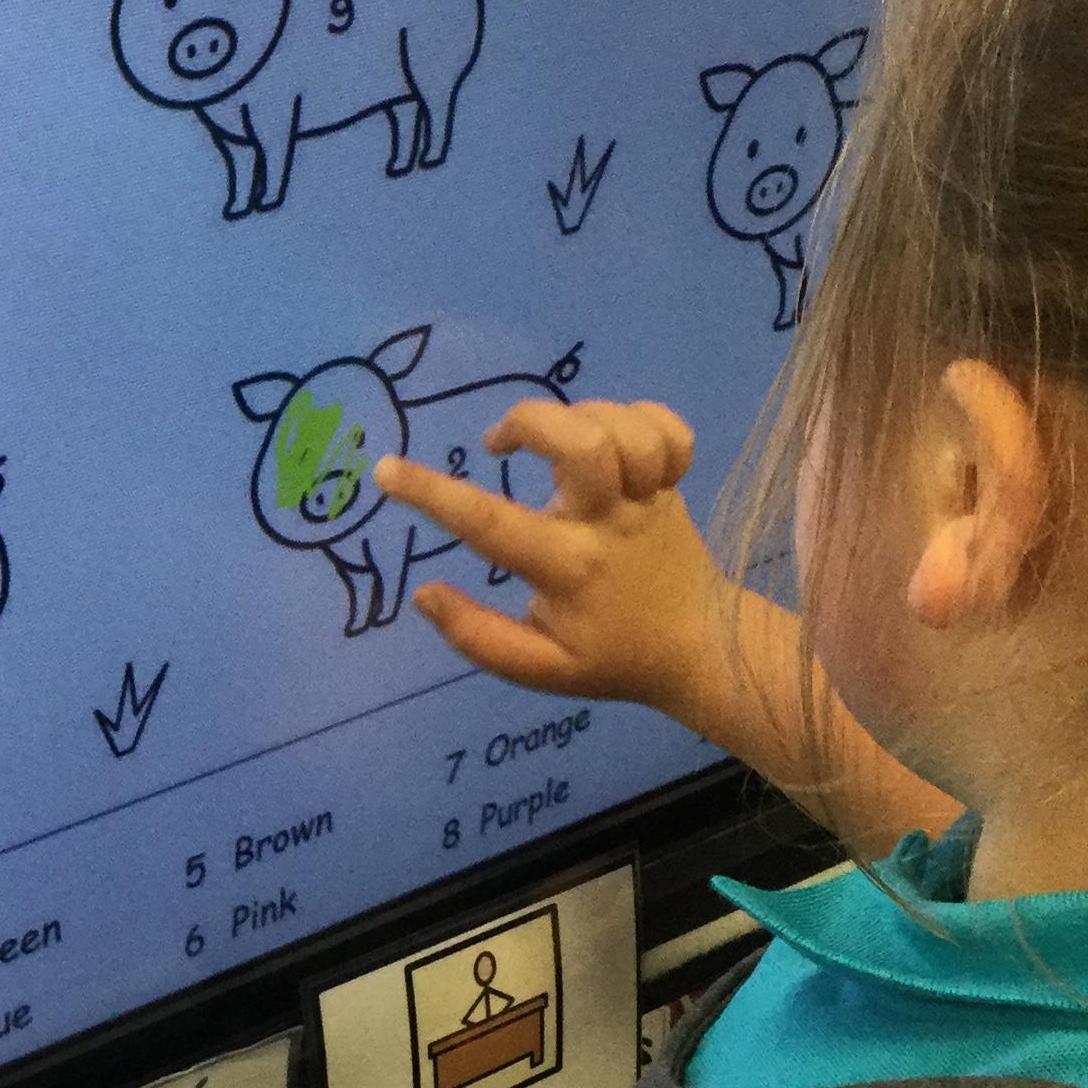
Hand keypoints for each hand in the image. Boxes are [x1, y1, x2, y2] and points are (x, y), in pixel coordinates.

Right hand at [373, 399, 729, 725]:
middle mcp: (608, 523)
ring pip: (619, 428)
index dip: (432, 494)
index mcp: (568, 569)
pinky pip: (665, 428)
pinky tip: (612, 439)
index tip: (387, 470)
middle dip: (530, 422)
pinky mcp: (675, 485)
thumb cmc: (610, 657)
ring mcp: (648, 499)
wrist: (700, 648)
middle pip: (582, 444)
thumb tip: (425, 594)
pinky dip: (636, 418)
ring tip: (554, 444)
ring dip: (578, 418)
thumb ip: (478, 637)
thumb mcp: (540, 668)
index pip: (490, 524)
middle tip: (498, 441)